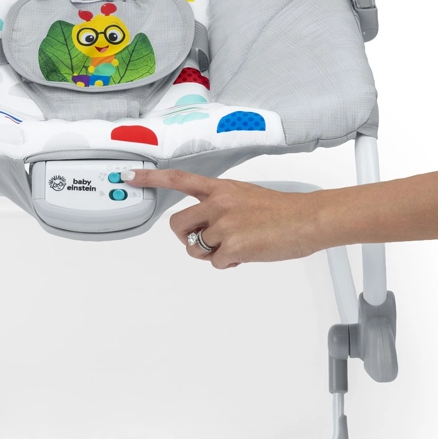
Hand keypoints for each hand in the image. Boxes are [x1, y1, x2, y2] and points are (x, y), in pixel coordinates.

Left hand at [124, 168, 324, 267]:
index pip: (179, 179)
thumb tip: (207, 227)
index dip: (151, 177)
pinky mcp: (232, 245)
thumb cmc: (283, 211)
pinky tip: (249, 253)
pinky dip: (230, 263)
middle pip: (178, 225)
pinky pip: (216, 262)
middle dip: (188, 238)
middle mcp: (218, 202)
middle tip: (208, 242)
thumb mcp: (246, 196)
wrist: (308, 220)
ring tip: (239, 246)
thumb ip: (221, 206)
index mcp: (221, 188)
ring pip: (197, 248)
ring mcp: (223, 223)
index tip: (129, 175)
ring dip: (213, 253)